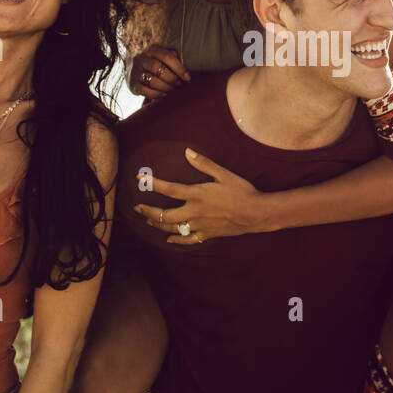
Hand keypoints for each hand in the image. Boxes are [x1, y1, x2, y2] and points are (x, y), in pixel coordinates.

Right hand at [129, 45, 189, 99]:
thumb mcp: (163, 57)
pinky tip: (163, 94)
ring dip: (166, 87)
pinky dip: (157, 94)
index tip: (188, 77)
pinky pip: (145, 91)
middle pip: (157, 68)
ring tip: (172, 90)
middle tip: (179, 84)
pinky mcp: (132, 84)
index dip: (179, 68)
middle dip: (172, 78)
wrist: (133, 68)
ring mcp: (135, 71)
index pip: (166, 56)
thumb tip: (185, 72)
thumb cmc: (155, 62)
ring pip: (151, 80)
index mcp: (151, 50)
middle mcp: (141, 59)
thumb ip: (174, 59)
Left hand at [134, 148, 266, 244]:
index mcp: (197, 195)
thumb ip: (204, 163)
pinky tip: (169, 239)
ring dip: (157, 225)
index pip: (168, 189)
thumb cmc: (242, 191)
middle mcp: (194, 212)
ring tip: (148, 220)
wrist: (256, 214)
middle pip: (163, 215)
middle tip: (137, 207)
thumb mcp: (224, 174)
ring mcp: (199, 226)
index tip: (140, 178)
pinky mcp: (206, 234)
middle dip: (147, 211)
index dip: (152, 183)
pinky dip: (176, 240)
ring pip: (172, 229)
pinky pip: (187, 240)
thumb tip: (187, 152)